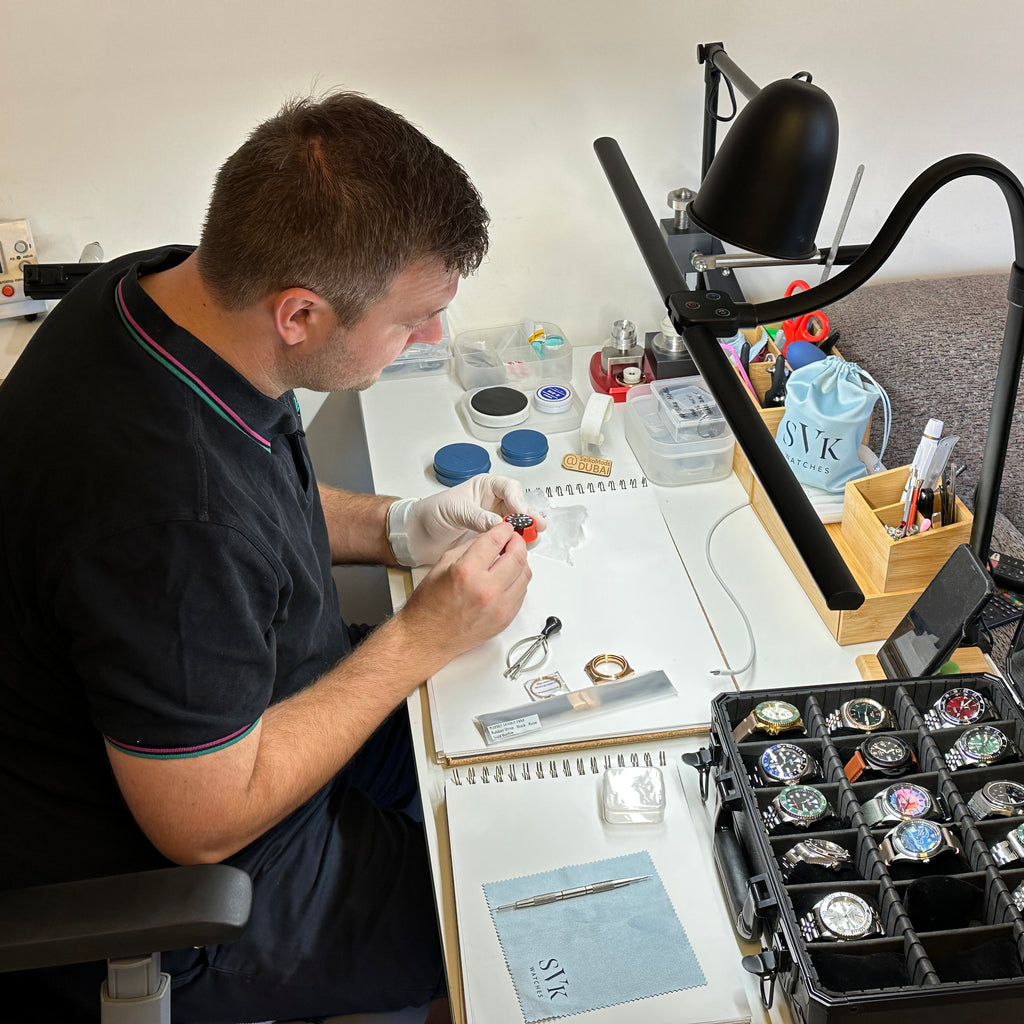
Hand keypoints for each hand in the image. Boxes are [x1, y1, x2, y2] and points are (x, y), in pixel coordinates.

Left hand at [387, 474, 545, 565]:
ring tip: (533, 538)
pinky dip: (516, 542)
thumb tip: (499, 523)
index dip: (518, 500)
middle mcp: (491, 501)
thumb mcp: (455, 511)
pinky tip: (520, 547)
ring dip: (525, 530)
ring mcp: (492, 519)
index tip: (520, 513)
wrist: (417, 535)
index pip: (508, 488)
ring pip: (517, 522)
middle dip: (528, 515)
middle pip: (518, 505)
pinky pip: (509, 537)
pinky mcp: (490, 536)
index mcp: (483, 487)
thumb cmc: (430, 514)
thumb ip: (477, 517)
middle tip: (537, 526)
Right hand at [398, 522, 530, 665]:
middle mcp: (486, 589)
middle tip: (513, 539)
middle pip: (517, 556)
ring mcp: (499, 607)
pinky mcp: (505, 619)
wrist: (427, 637)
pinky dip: (518, 581)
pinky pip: (522, 593)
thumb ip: (470, 547)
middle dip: (517, 542)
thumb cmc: (429, 605)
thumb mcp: (443, 564)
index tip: (506, 528)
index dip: (504, 530)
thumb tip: (491, 537)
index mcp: (467, 572)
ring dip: (521, 562)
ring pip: (525, 575)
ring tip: (511, 558)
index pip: (496, 541)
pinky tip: (508, 577)